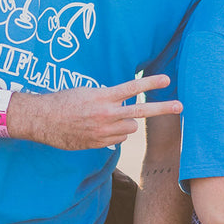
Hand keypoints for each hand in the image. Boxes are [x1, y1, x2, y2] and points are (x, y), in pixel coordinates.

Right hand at [14, 76, 179, 150]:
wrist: (42, 120)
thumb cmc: (64, 101)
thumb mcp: (87, 92)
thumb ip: (108, 97)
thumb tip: (124, 103)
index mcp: (103, 97)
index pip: (132, 88)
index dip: (151, 83)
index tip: (168, 79)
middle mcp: (106, 114)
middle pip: (141, 112)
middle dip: (163, 108)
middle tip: (181, 105)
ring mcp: (103, 131)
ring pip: (130, 128)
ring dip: (126, 123)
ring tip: (108, 118)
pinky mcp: (98, 144)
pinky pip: (117, 140)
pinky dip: (114, 134)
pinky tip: (99, 129)